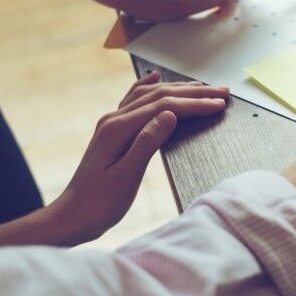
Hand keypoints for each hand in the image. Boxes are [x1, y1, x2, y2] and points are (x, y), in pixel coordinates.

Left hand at [49, 72, 229, 242]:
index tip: (219, 104)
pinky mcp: (112, 131)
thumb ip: (147, 142)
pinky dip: (147, 87)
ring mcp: (111, 123)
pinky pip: (133, 101)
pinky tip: (154, 79)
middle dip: (193, 93)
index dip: (195, 104)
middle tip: (222, 92)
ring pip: (149, 95)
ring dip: (178, 89)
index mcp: (119, 129)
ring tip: (203, 87)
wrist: (73, 216)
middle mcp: (114, 120)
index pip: (165, 107)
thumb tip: (170, 114)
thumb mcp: (127, 176)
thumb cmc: (100, 202)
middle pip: (159, 96)